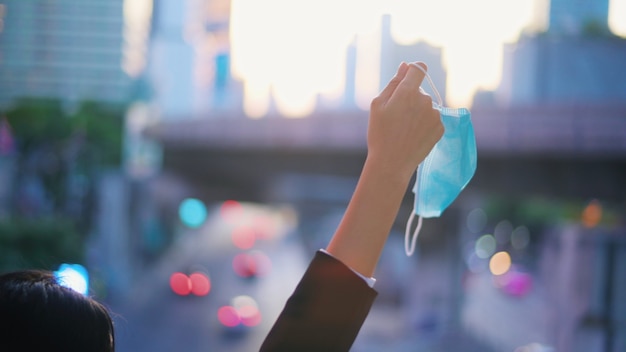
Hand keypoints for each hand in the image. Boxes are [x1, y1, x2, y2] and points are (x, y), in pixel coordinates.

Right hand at [366, 62, 443, 180]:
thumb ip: (394, 83)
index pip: (418, 69)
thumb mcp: (378, 105)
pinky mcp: (440, 128)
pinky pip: (432, 119)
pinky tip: (413, 136)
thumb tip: (405, 66)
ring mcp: (435, 115)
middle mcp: (425, 100)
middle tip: (396, 118)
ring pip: (426, 106)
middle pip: (420, 91)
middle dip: (410, 99)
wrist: (392, 163)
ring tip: (404, 130)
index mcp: (408, 92)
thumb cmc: (380, 133)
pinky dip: (424, 124)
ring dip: (418, 113)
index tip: (407, 79)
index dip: (413, 71)